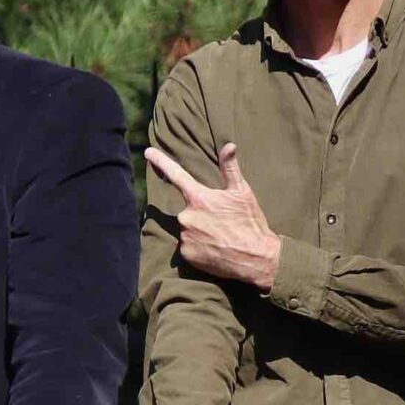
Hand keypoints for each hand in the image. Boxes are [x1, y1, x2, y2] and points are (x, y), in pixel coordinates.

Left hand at [144, 144, 282, 289]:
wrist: (256, 258)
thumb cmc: (250, 223)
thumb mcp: (242, 193)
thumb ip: (230, 169)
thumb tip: (229, 145)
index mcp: (199, 198)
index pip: (176, 174)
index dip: (160, 161)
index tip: (148, 152)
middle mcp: (187, 216)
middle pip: (187, 210)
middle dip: (201, 213)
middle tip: (222, 222)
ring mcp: (185, 236)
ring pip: (188, 228)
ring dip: (200, 230)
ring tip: (221, 236)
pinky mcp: (186, 254)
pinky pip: (188, 246)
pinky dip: (198, 245)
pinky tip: (214, 248)